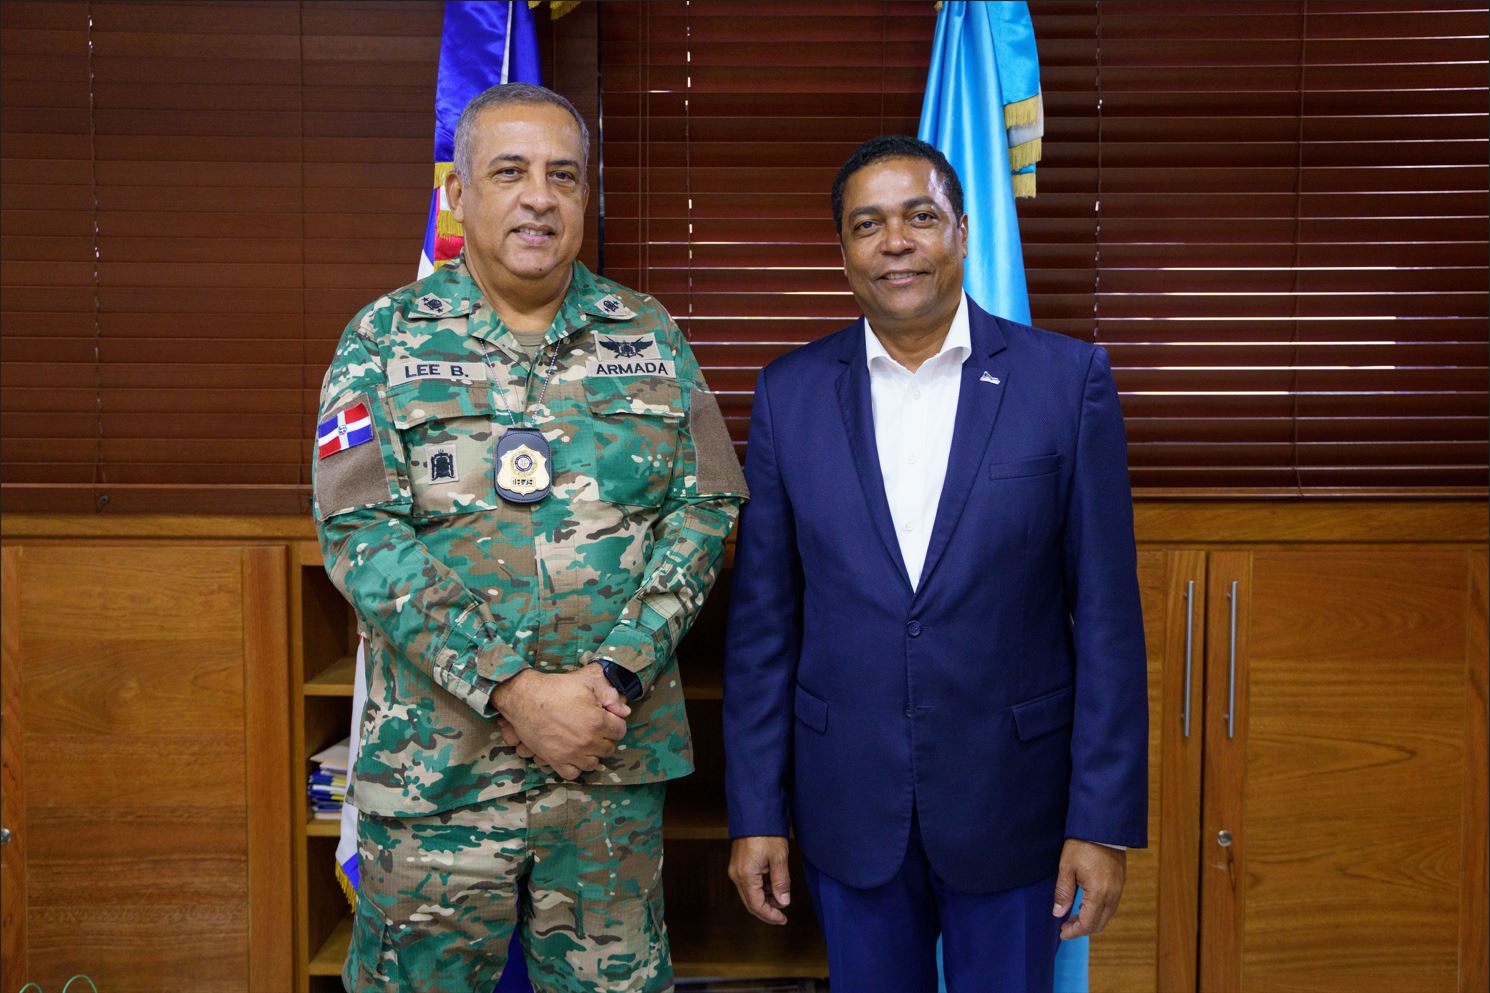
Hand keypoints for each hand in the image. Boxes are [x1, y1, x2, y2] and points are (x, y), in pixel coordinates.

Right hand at [490, 664, 630, 778]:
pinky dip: (575, 766)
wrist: (525, 698)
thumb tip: (625, 710)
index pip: (620, 730)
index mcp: (598, 722)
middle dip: (604, 738)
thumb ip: (610, 695)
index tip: (606, 718)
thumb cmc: (556, 688)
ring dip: (591, 753)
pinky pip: (573, 773)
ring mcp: (572, 754)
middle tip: (594, 728)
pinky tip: (572, 755)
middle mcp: (588, 741)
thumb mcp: (588, 682)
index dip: (614, 722)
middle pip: (608, 748)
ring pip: (593, 763)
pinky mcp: (556, 761)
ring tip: (584, 742)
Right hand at [728, 836, 791, 924]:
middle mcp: (737, 875)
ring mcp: (736, 870)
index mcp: (745, 876)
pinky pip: (749, 884)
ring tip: (781, 896)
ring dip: (765, 899)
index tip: (783, 920)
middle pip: (750, 903)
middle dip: (767, 910)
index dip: (770, 916)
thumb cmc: (766, 832)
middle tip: (783, 915)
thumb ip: (781, 882)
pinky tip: (773, 886)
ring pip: (750, 894)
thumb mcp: (778, 857)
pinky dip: (761, 889)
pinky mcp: (739, 864)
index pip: (757, 905)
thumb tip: (783, 902)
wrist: (754, 812)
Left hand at [1053, 839, 1125, 939]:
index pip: (1088, 923)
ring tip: (1074, 917)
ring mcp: (1119, 888)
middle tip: (1066, 926)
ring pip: (1107, 915)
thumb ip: (1063, 892)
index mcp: (1099, 893)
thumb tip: (1058, 913)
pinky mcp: (1120, 882)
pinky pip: (1112, 905)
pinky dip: (1099, 911)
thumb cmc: (1082, 844)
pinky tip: (1086, 905)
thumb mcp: (1066, 867)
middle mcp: (1112, 894)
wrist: (1103, 826)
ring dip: (1092, 920)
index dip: (1074, 931)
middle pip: (1100, 923)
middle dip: (1083, 929)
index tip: (1062, 933)